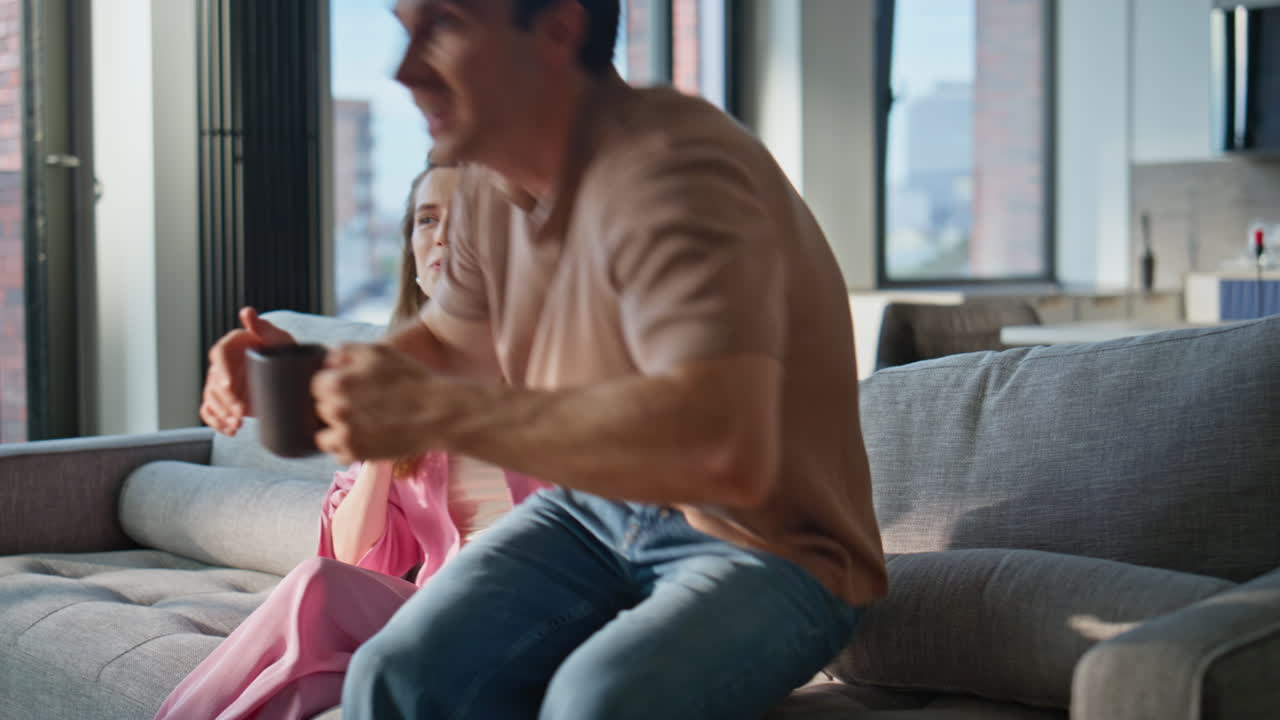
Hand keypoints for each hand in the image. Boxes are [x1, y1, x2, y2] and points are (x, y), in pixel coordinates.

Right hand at [199, 307, 294, 434]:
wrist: (290, 373)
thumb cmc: (283, 350)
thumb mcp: (278, 338)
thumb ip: (263, 327)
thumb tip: (247, 312)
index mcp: (232, 345)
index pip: (219, 354)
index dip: (222, 370)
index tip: (230, 386)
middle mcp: (222, 364)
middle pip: (214, 381)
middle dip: (226, 399)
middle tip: (241, 412)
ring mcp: (221, 383)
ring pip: (211, 398)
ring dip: (222, 413)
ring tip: (237, 424)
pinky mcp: (224, 400)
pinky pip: (210, 411)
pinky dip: (216, 422)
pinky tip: (230, 430)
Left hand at [313, 343, 439, 463]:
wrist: (438, 413)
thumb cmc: (411, 379)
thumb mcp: (378, 352)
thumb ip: (344, 351)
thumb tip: (325, 362)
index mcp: (337, 383)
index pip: (318, 385)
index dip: (335, 383)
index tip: (353, 387)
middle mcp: (336, 410)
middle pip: (322, 409)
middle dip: (338, 406)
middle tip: (365, 405)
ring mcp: (345, 435)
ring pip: (326, 434)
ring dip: (340, 429)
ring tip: (365, 424)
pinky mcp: (357, 454)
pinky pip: (339, 453)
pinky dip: (350, 448)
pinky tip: (369, 438)